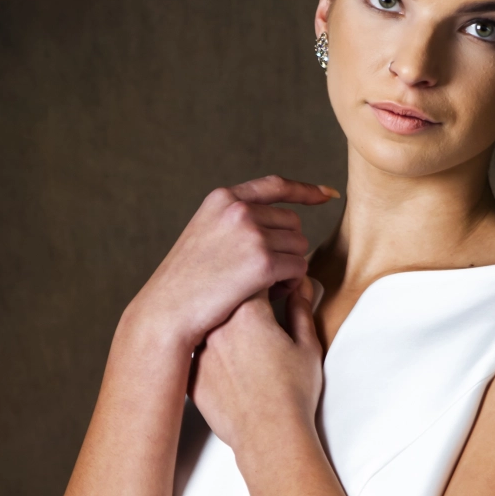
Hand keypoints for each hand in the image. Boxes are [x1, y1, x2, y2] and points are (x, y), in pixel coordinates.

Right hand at [128, 176, 337, 351]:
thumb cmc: (185, 282)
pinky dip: (292, 283)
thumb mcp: (203, 234)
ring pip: (300, 246)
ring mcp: (251, 234)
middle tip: (269, 273)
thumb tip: (272, 223)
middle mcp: (239, 210)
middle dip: (288, 247)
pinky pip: (299, 268)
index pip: (274, 186)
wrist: (167, 309)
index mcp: (223, 199)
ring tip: (266, 285)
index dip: (305, 190)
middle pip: (292, 222)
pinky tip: (272, 294)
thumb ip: (231, 221)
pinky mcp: (262, 262)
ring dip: (291, 267)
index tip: (327, 194)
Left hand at [190, 278, 323, 458]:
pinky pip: (197, 351)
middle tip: (260, 312)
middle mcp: (217, 326)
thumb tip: (300, 284)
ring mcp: (200, 350)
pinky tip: (228, 363)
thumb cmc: (293, 393)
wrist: (269, 436)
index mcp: (248, 312)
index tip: (277, 288)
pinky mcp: (192, 374)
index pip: (252, 278)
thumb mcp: (307, 346)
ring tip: (243, 341)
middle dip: (241, 297)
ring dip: (221, 323)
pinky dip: (209, 350)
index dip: (267, 278)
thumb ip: (301, 310)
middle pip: (225, 297)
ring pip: (207, 323)